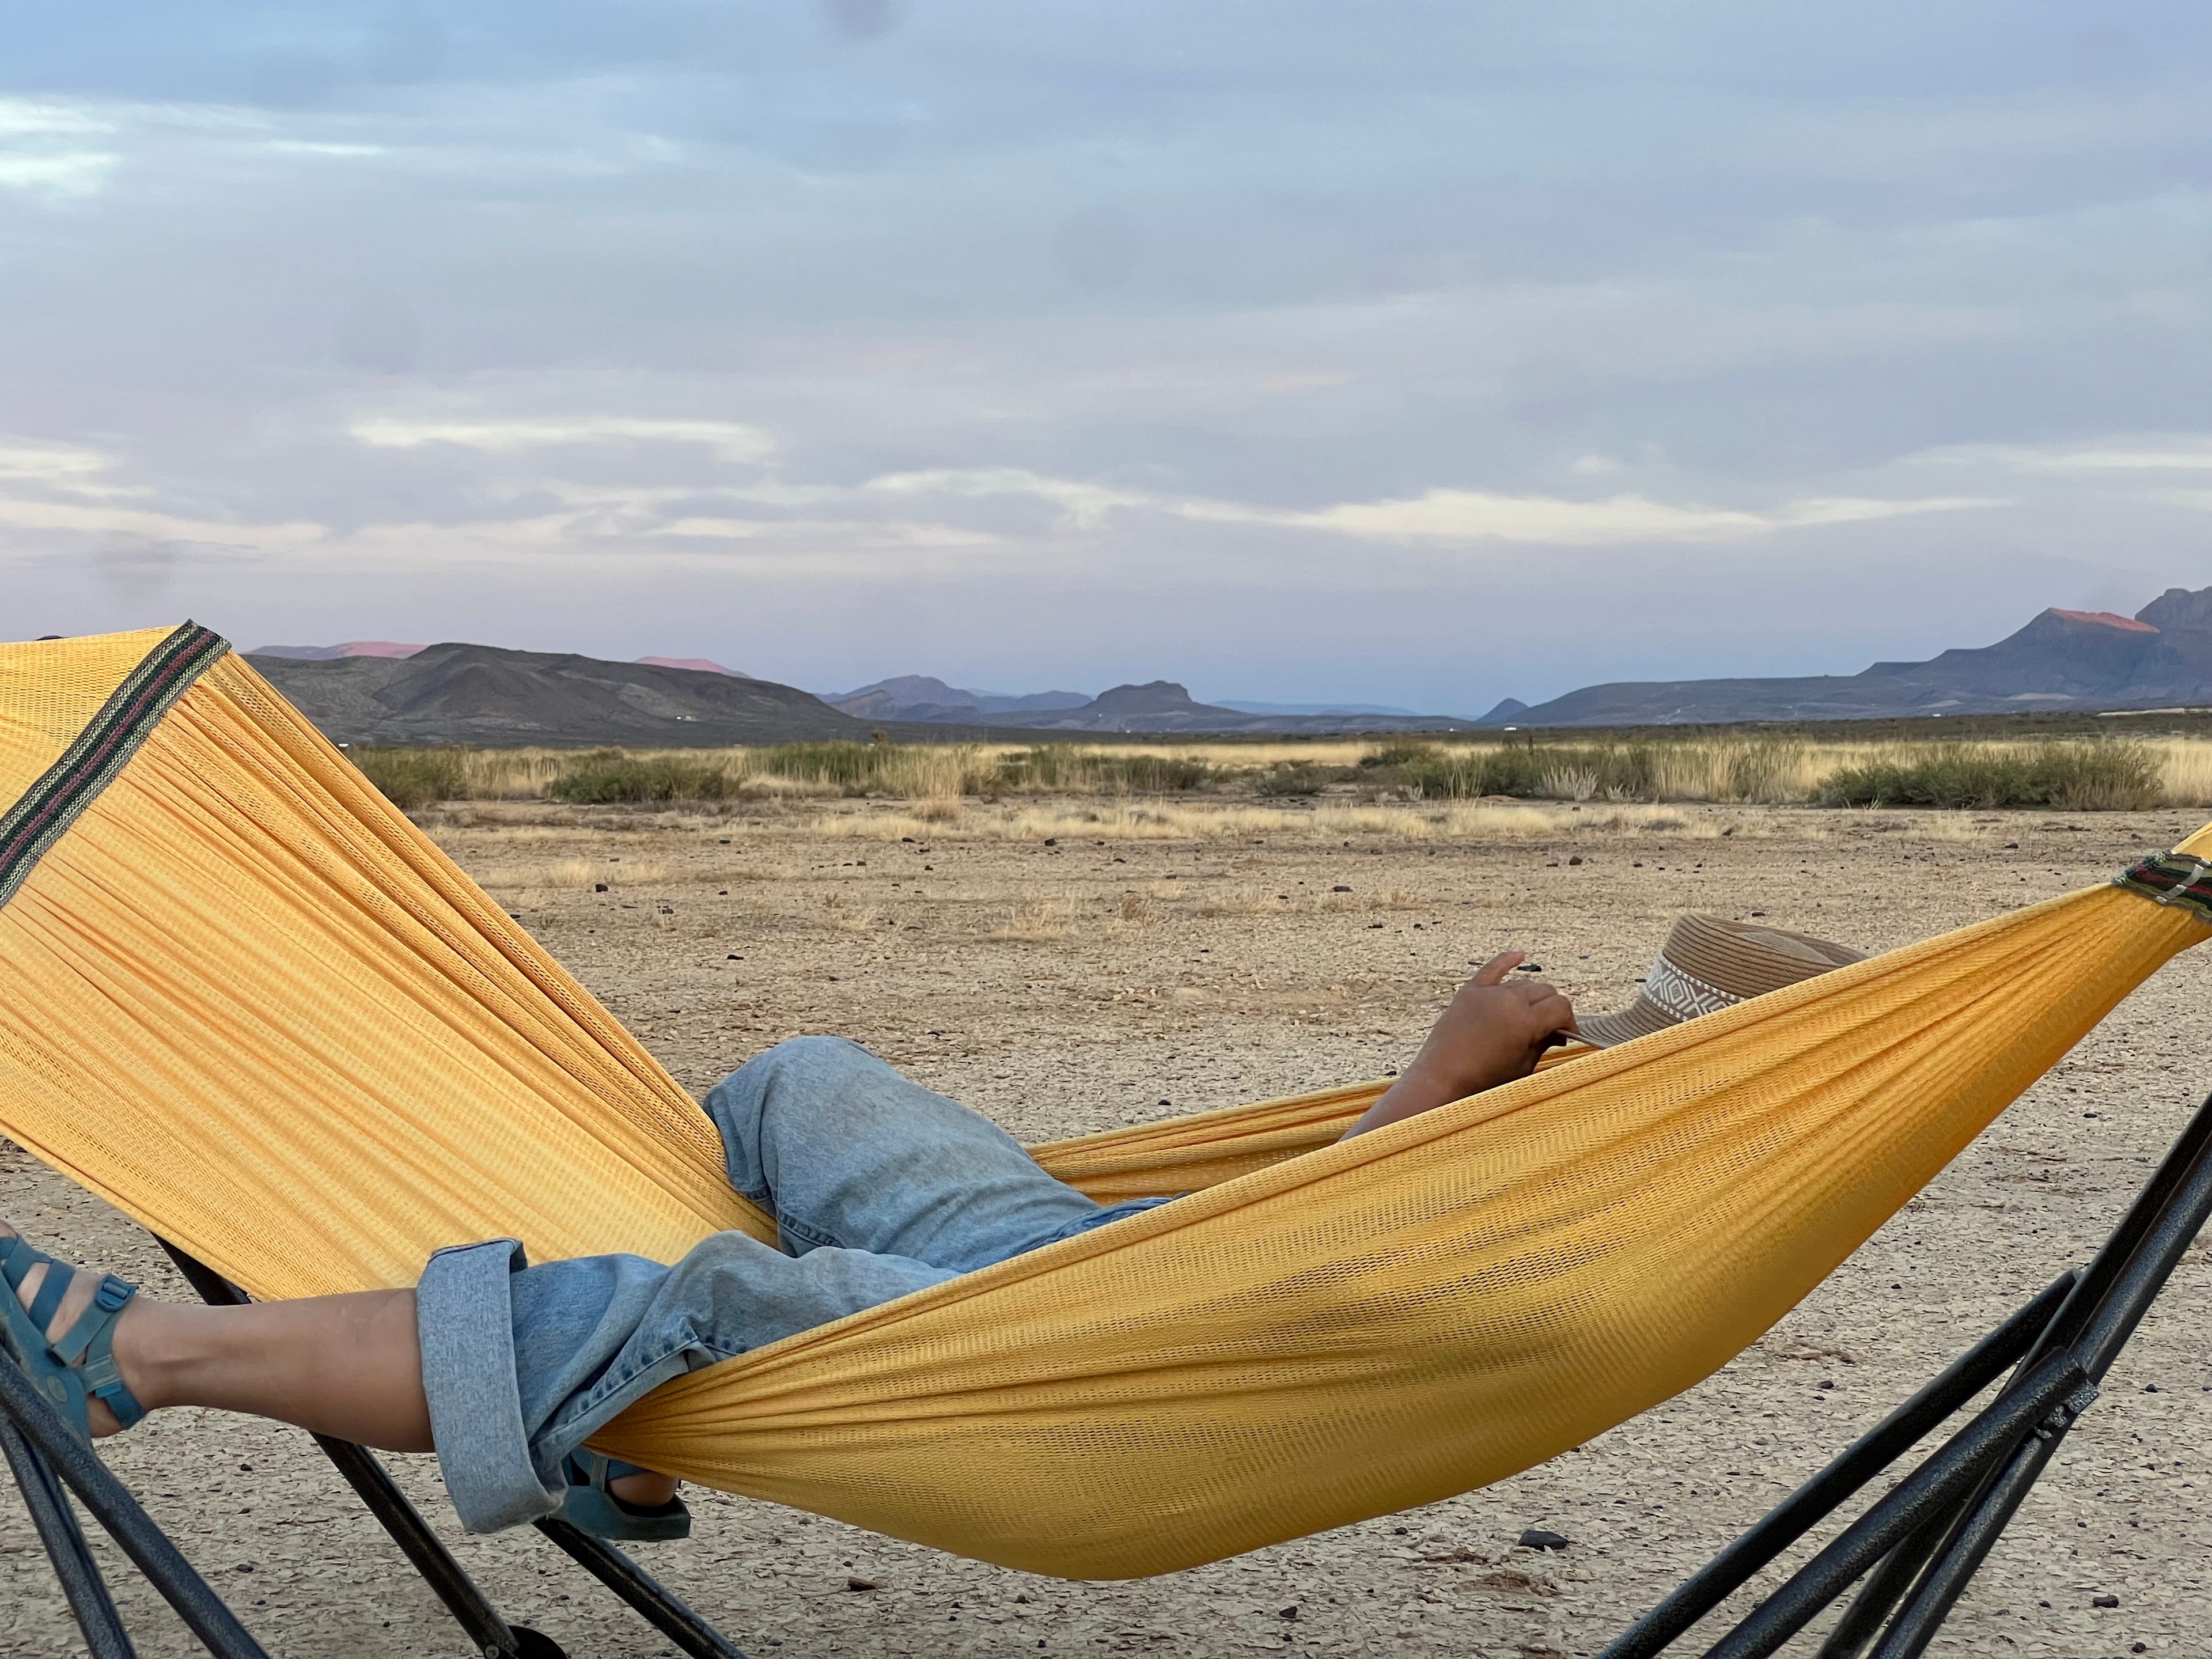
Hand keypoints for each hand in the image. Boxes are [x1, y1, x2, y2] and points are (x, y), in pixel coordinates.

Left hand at [1341, 952, 1574, 1137]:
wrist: (1441, 1078)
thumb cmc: (1482, 1081)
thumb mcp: (1522, 1067)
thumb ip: (1543, 1043)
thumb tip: (1557, 1032)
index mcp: (1525, 1021)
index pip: (1561, 1007)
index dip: (1569, 1022)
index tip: (1567, 1036)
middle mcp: (1508, 1000)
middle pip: (1545, 991)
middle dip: (1552, 1010)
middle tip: (1550, 1031)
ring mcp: (1487, 993)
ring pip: (1523, 983)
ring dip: (1533, 997)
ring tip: (1532, 1016)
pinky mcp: (1469, 992)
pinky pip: (1492, 969)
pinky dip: (1507, 960)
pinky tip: (1520, 954)